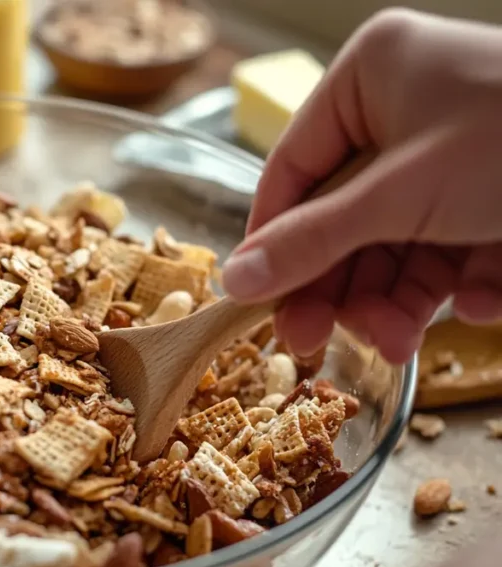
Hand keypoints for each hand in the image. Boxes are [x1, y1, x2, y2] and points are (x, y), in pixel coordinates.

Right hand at [221, 9, 501, 363]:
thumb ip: (312, 240)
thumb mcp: (401, 195)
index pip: (291, 170)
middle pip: (340, 216)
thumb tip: (234, 281)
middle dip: (340, 284)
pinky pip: (445, 249)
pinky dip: (453, 286)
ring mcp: (449, 155)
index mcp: (369, 78)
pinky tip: (476, 304)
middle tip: (316, 344)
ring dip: (392, 298)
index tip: (254, 302)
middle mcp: (402, 111)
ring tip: (399, 342)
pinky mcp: (488, 195)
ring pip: (390, 243)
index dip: (270, 241)